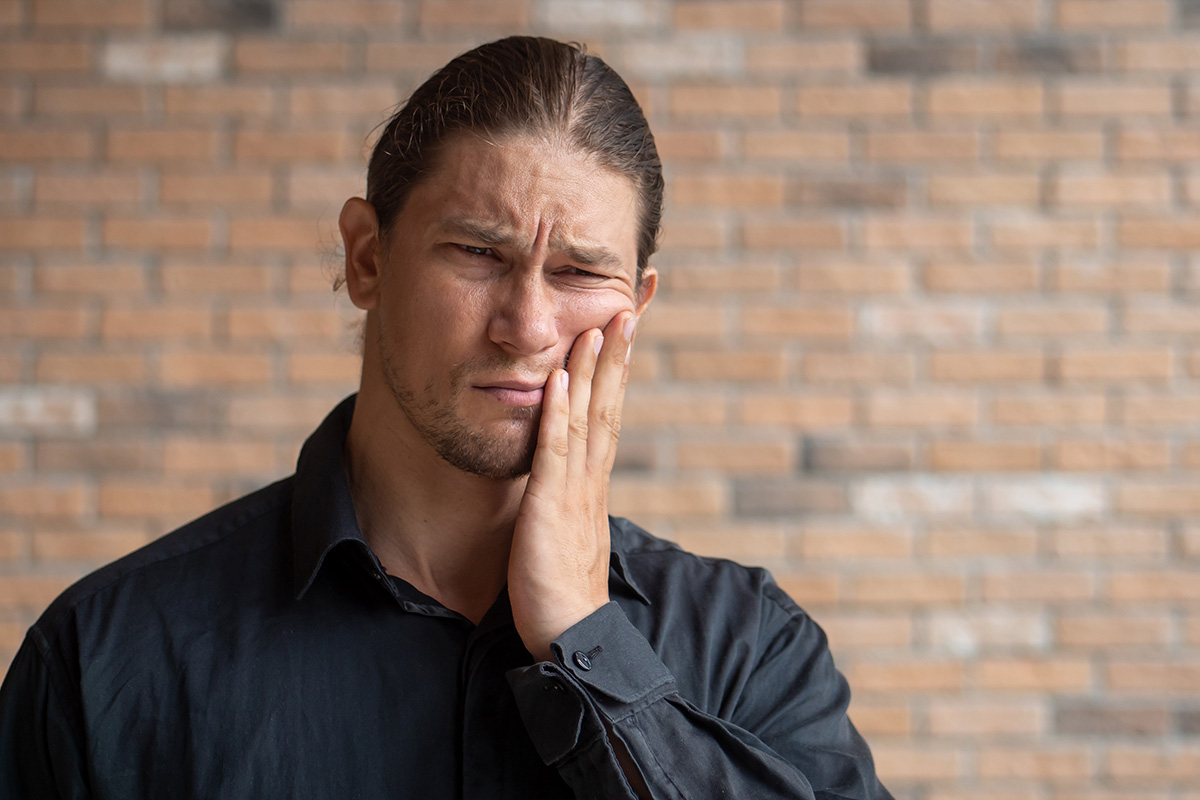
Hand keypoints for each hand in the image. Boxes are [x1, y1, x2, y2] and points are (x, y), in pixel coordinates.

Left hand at [508, 311, 637, 660]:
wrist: (571, 635)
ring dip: (591, 372)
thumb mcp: (566, 528)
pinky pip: (554, 455)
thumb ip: (567, 495)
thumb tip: (564, 471)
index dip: (615, 373)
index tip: (621, 333)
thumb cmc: (561, 587)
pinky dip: (558, 417)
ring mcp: (574, 493)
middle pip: (608, 408)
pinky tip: (559, 383)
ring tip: (598, 327)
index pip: (608, 416)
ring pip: (586, 421)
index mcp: (593, 484)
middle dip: (616, 357)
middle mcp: (591, 481)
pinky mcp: (550, 510)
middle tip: (628, 309)